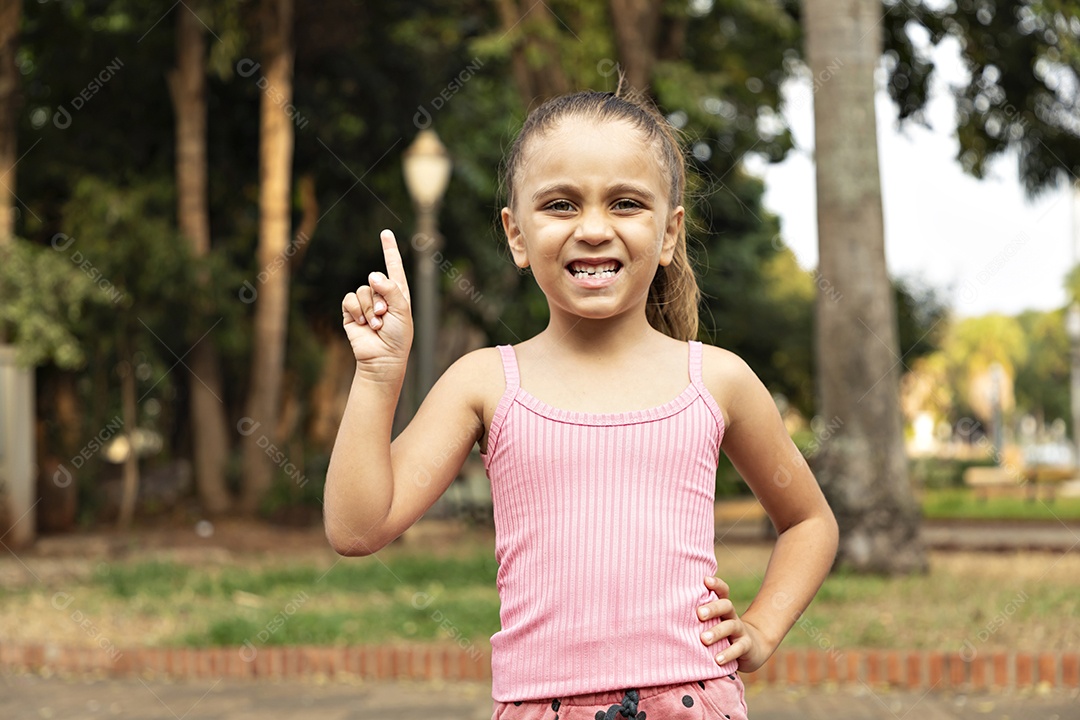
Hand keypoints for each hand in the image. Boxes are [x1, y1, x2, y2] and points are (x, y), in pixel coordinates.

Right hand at [341, 229, 413, 367]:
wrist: (382, 359)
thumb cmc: (398, 337)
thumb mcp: (402, 310)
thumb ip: (391, 289)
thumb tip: (372, 275)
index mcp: (398, 293)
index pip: (394, 267)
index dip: (389, 250)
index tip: (386, 233)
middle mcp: (381, 295)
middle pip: (375, 279)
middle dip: (380, 299)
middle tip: (384, 317)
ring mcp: (365, 303)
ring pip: (362, 290)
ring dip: (369, 308)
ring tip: (376, 325)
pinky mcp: (351, 312)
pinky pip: (350, 299)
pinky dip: (357, 311)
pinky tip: (362, 324)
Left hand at [697, 575, 769, 671]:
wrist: (753, 648)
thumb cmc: (722, 633)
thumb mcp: (714, 621)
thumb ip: (699, 615)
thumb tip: (668, 610)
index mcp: (722, 608)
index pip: (722, 591)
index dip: (716, 584)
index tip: (705, 580)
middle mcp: (731, 616)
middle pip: (726, 606)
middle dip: (713, 608)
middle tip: (699, 614)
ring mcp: (740, 630)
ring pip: (731, 626)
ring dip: (717, 632)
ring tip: (704, 639)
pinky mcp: (746, 646)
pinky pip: (738, 648)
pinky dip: (728, 654)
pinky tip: (717, 660)